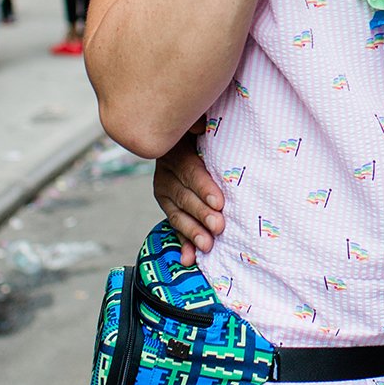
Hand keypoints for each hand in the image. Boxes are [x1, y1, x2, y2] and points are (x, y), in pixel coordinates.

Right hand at [154, 131, 225, 266]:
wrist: (181, 140)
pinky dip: (182, 243)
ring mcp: (164, 194)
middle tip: (219, 226)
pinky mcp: (169, 208)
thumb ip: (197, 126)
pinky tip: (188, 259)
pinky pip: (175, 227)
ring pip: (178, 215)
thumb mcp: (196, 125)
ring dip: (192, 232)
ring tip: (207, 245)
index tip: (219, 201)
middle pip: (184, 197)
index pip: (190, 171)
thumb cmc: (199, 131)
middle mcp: (165, 175)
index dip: (204, 187)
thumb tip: (198, 127)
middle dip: (202, 214)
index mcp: (174, 152)